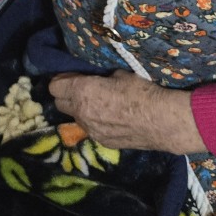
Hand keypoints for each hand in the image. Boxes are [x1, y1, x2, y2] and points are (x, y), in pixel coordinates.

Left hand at [47, 70, 207, 154]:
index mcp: (81, 91)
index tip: (71, 76)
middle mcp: (81, 112)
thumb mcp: (119, 74)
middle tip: (80, 89)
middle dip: (66, 95)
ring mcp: (90, 130)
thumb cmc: (141, 91)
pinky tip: (110, 118)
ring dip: (80, 110)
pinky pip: (90, 129)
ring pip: (74, 118)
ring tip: (97, 104)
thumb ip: (100, 77)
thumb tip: (97, 77)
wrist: (162, 121)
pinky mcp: (102, 142)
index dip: (62, 80)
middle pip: (58, 104)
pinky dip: (94, 122)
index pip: (54, 86)